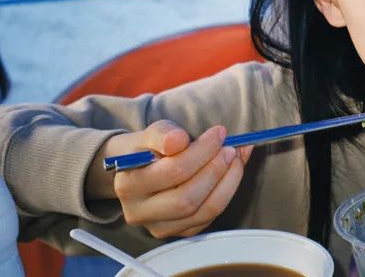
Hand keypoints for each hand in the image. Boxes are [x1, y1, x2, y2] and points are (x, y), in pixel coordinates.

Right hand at [98, 120, 252, 237]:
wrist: (141, 170)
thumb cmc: (150, 148)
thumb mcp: (152, 134)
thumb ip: (163, 134)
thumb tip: (179, 139)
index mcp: (128, 185)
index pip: (172, 172)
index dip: (202, 152)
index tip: (219, 133)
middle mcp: (139, 213)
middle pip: (187, 198)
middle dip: (216, 170)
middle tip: (231, 148)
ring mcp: (160, 227)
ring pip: (204, 210)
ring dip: (228, 182)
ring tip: (236, 158)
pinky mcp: (181, 232)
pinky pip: (210, 216)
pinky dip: (228, 192)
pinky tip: (234, 171)